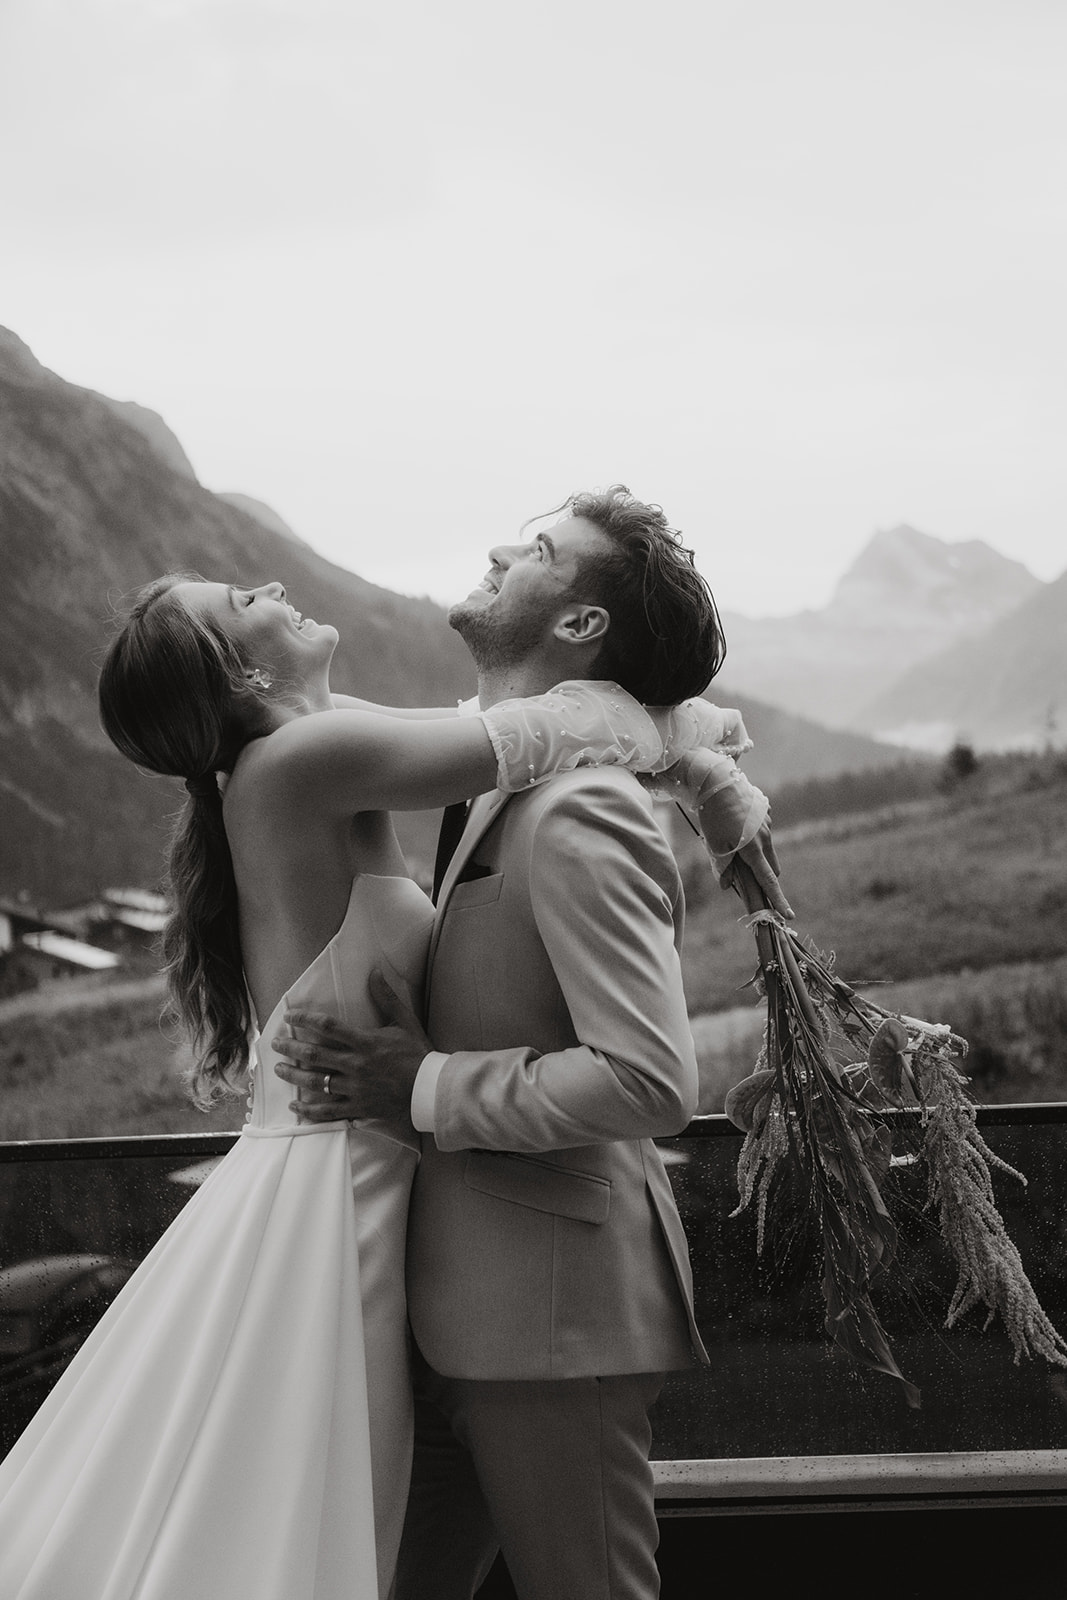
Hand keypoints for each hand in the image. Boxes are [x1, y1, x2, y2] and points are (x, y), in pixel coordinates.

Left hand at [272, 969, 431, 1138]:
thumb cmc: (419, 1054)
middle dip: (290, 1047)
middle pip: (314, 1055)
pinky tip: (295, 1107)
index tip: (290, 1017)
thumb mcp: (405, 1021)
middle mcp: (356, 1064)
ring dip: (294, 1075)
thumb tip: (374, 972)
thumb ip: (387, 998)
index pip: (327, 1026)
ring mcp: (355, 1088)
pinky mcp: (358, 1107)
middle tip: (275, 1043)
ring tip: (279, 1069)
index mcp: (365, 1042)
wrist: (430, 1090)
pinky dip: (310, 1110)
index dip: (304, 1020)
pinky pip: (328, 1110)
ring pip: (316, 1082)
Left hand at [720, 821, 793, 918]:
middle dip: (763, 875)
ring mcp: (768, 824)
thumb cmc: (714, 816)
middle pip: (771, 867)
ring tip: (730, 839)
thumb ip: (723, 869)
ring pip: (767, 849)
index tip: (788, 915)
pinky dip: (754, 836)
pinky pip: (763, 831)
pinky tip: (735, 822)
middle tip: (742, 871)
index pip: (769, 881)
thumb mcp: (714, 846)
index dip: (778, 900)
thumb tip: (726, 886)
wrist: (718, 781)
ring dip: (756, 854)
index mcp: (754, 850)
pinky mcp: (766, 813)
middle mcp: (766, 838)